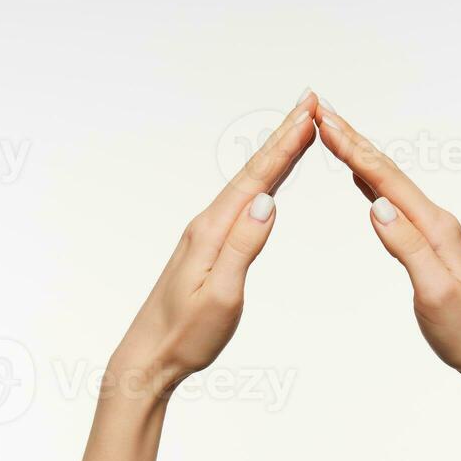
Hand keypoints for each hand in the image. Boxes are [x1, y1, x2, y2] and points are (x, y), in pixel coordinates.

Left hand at [106, 92, 318, 402]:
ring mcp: (206, 235)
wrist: (150, 357)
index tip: (308, 112)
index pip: (257, 178)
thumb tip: (267, 202)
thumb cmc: (186, 335)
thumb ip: (243, 247)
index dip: (285, 144)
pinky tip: (268, 182)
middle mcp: (207, 225)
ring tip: (297, 130)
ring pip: (248, 185)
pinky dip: (261, 183)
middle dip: (283, 137)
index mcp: (213, 231)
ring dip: (274, 156)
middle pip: (253, 172)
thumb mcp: (221, 294)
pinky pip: (241, 204)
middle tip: (310, 103)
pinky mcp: (207, 248)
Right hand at [314, 102, 460, 416]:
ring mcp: (435, 234)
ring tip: (337, 135)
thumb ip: (408, 248)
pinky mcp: (432, 248)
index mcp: (436, 228)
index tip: (324, 121)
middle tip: (322, 111)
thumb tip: (378, 207)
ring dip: (362, 158)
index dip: (353, 149)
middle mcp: (437, 223)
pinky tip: (365, 181)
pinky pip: (397, 205)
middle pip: (388, 172)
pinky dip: (374, 185)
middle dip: (353, 141)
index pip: (386, 180)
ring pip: (390, 185)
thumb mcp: (434, 292)